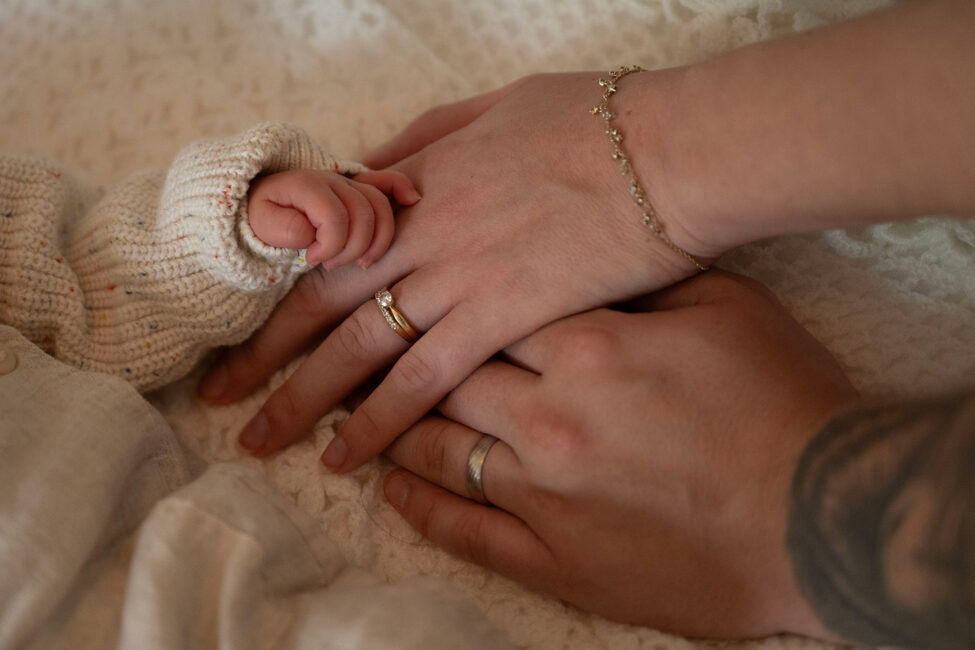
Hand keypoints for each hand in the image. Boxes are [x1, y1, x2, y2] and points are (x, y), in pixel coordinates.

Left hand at [199, 70, 720, 466]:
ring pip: (357, 347)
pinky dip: (378, 419)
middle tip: (220, 397)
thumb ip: (426, 138)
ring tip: (261, 440)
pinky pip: (423, 379)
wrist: (671, 148)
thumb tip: (369, 165)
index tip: (245, 320)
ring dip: (302, 398)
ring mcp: (458, 278)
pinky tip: (346, 457)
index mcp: (419, 180)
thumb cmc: (596, 121)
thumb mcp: (497, 106)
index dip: (279, 285)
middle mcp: (423, 233)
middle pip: (322, 302)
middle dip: (265, 354)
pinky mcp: (502, 319)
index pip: (327, 241)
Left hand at [382, 272, 858, 639]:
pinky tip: (388, 485)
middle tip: (340, 344)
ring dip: (386, 427)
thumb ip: (642, 277)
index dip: (442, 292)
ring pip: (437, 448)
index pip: (487, 308)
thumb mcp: (723, 306)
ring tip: (344, 413)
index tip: (405, 282)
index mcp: (587, 345)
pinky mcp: (554, 557)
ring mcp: (544, 493)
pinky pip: (462, 530)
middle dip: (390, 356)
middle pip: (444, 374)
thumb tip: (584, 254)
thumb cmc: (784, 401)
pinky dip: (418, 506)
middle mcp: (548, 416)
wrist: (824, 515)